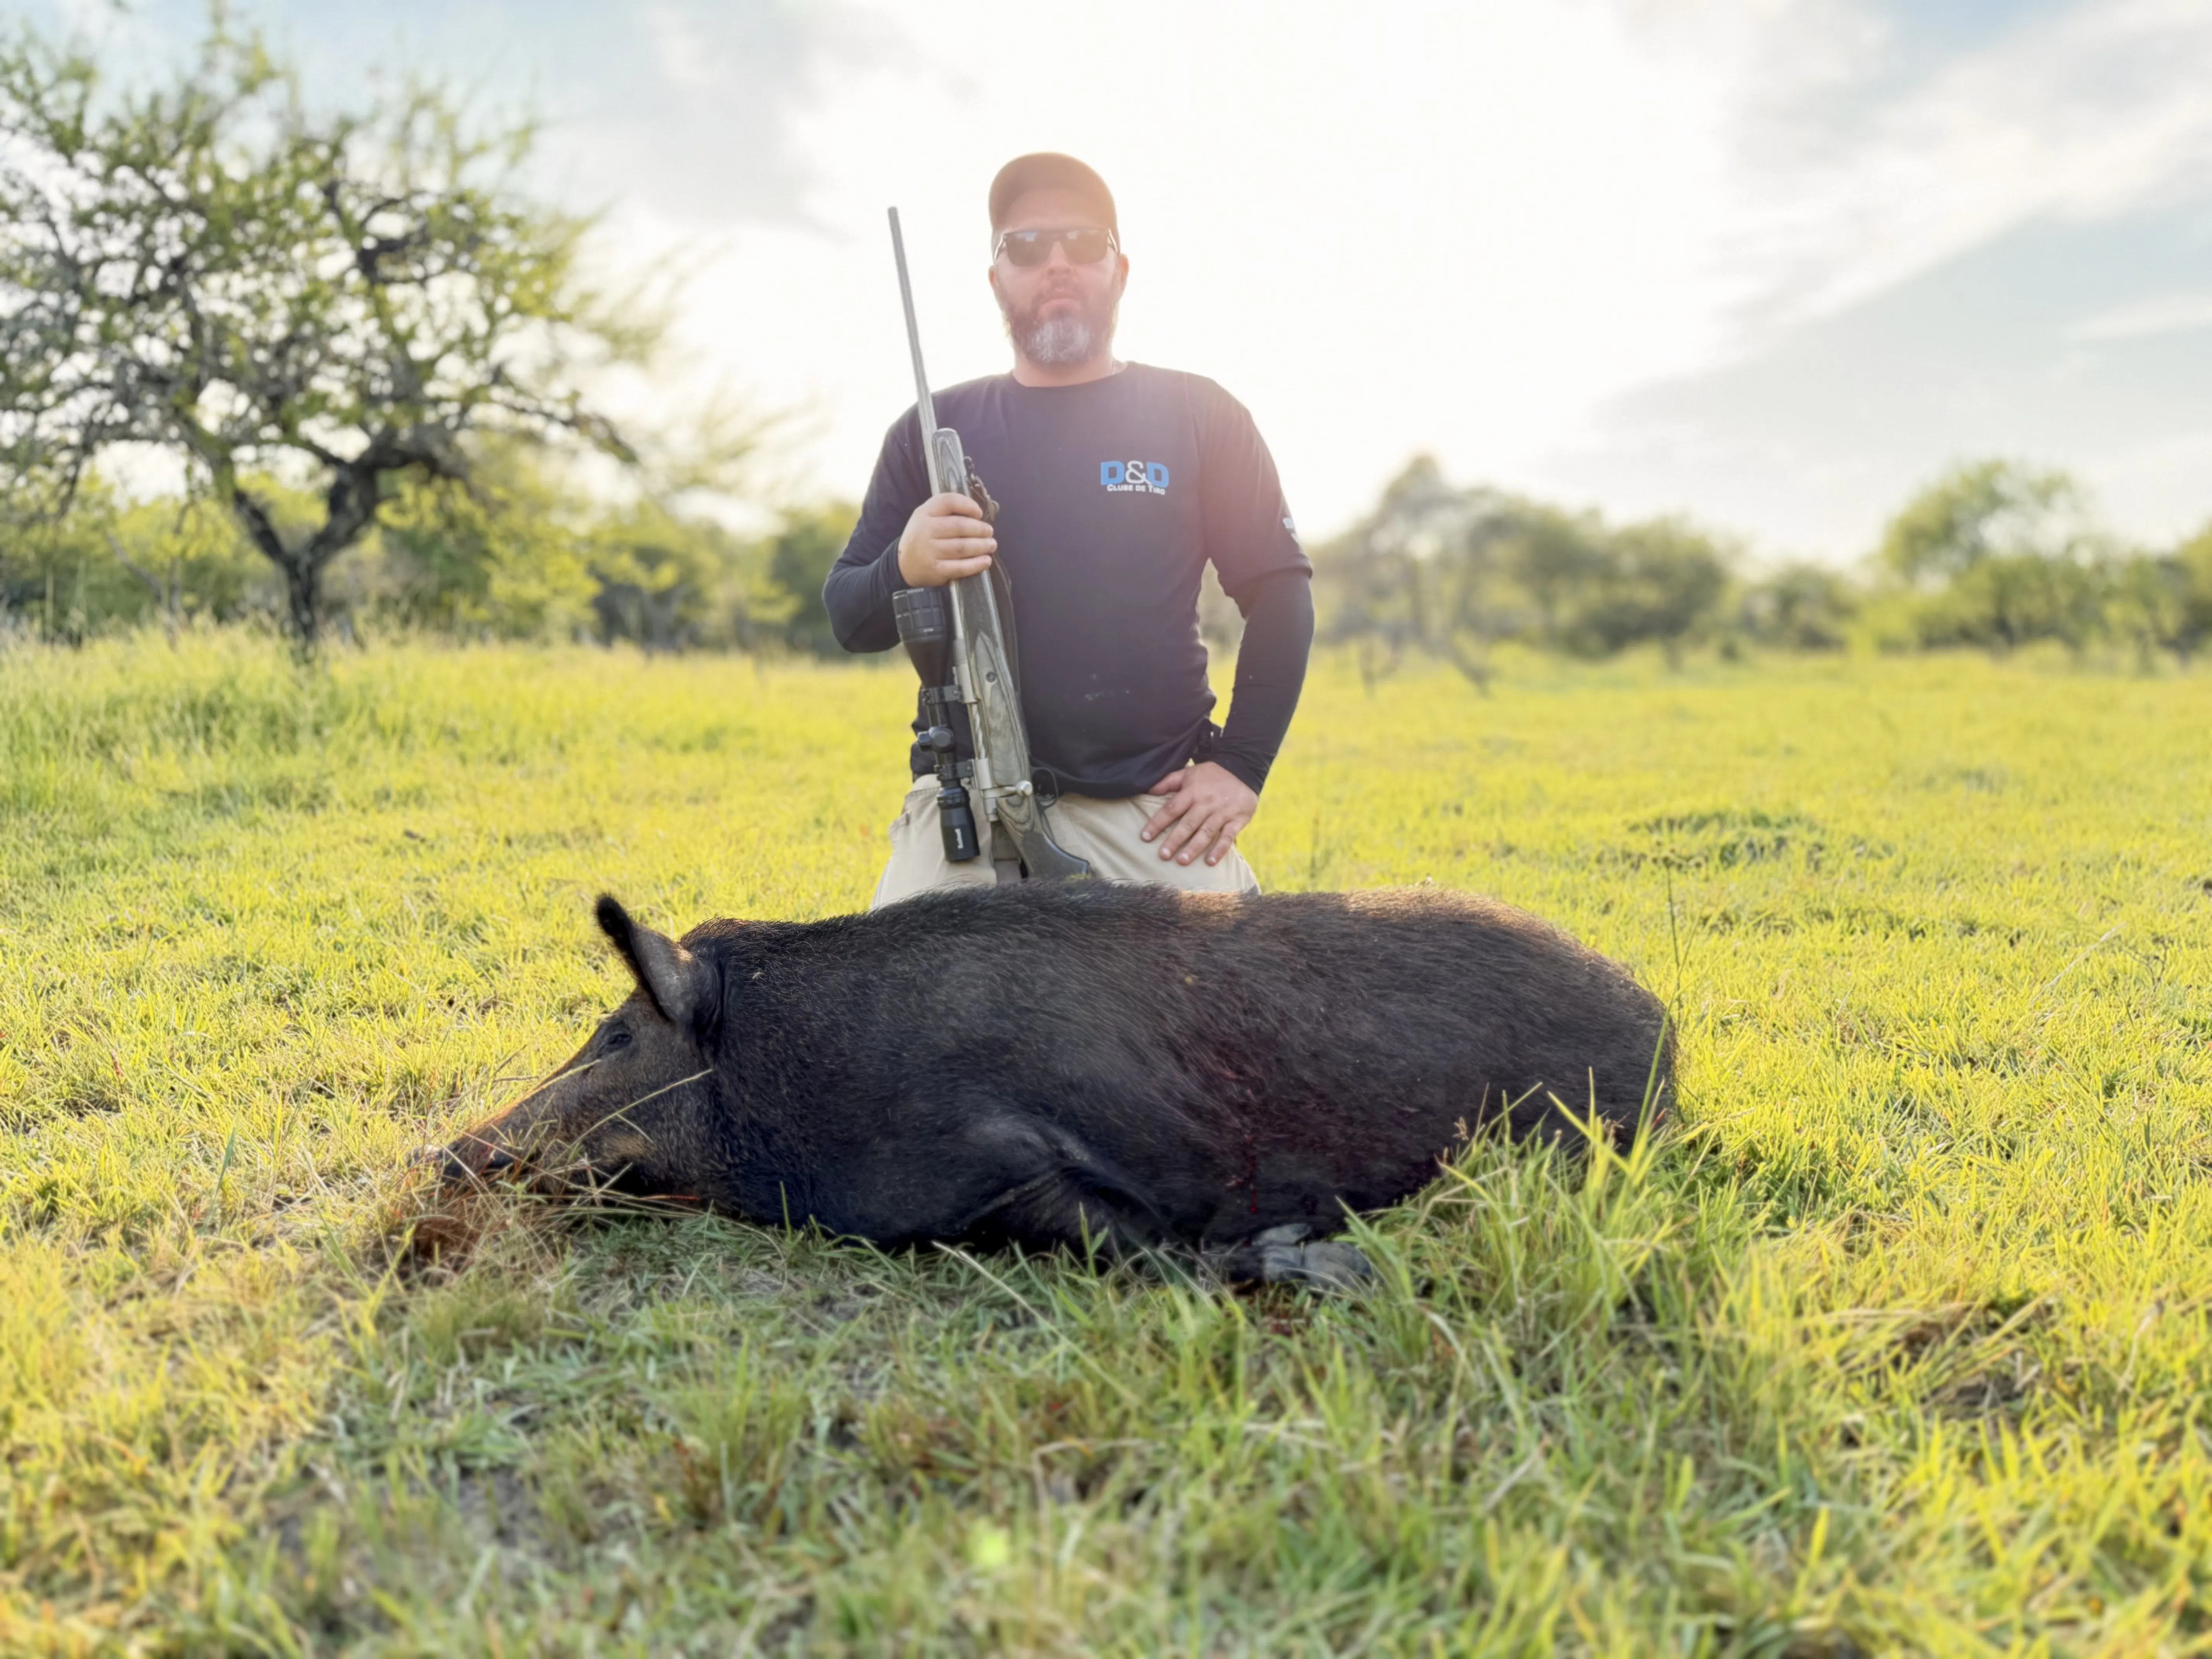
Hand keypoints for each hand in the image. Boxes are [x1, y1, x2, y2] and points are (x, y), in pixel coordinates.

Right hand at [897, 492, 994, 586]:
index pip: (948, 501)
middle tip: (989, 532)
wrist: (903, 565)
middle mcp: (925, 530)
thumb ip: (947, 512)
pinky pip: (960, 567)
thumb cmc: (922, 538)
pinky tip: (986, 561)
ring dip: (982, 546)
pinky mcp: (936, 570)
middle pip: (959, 526)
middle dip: (980, 529)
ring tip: (991, 545)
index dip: (968, 505)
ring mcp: (930, 551)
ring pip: (962, 547)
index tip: (979, 513)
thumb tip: (977, 515)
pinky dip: (976, 564)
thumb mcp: (926, 517)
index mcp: (924, 513)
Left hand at [1141, 761, 1258, 867]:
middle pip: (1188, 823)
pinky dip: (1220, 849)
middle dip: (1174, 840)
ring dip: (1194, 847)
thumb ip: (1168, 781)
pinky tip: (1210, 861)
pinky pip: (1227, 837)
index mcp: (1192, 792)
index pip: (1171, 809)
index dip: (1157, 823)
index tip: (1145, 837)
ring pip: (1206, 832)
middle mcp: (1206, 803)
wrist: (1244, 768)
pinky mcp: (1237, 820)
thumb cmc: (1212, 774)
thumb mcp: (1189, 773)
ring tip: (1182, 861)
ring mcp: (1222, 812)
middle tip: (1163, 855)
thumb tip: (1148, 791)